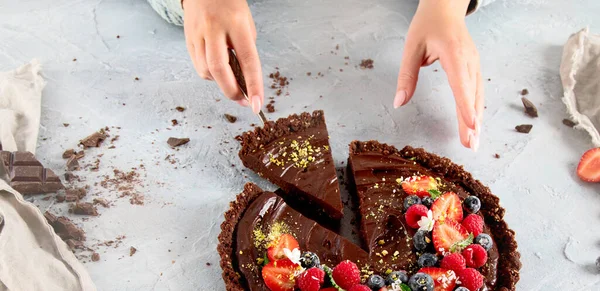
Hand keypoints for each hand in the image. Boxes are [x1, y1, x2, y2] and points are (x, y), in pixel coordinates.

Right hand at [183, 0, 263, 112]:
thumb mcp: (246, 22)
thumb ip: (245, 48)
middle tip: (242, 101)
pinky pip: (198, 65)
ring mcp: (198, 34)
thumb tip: (244, 78)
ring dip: (220, 83)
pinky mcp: (187, 39)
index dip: (253, 85)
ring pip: (206, 70)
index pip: (248, 60)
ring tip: (231, 81)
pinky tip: (218, 71)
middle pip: (219, 69)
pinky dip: (210, 74)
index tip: (257, 104)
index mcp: (236, 23)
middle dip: (231, 91)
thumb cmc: (230, 5)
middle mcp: (214, 29)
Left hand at [395, 0, 482, 150]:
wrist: (445, 8)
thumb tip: (398, 102)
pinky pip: (477, 91)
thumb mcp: (411, 47)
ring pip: (478, 96)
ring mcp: (474, 64)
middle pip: (472, 96)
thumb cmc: (428, 25)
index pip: (461, 85)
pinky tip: (475, 125)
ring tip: (474, 141)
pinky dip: (476, 109)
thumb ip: (406, 75)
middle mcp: (469, 61)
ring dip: (477, 120)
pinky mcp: (474, 67)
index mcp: (454, 54)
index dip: (466, 107)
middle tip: (472, 145)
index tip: (471, 126)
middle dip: (472, 122)